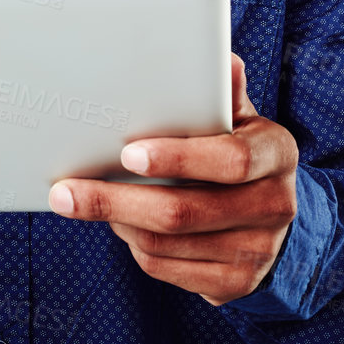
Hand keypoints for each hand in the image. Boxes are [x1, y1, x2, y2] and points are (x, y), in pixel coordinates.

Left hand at [47, 53, 298, 304]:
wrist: (276, 221)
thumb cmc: (242, 154)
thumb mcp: (240, 119)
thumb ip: (224, 94)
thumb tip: (223, 59)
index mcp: (277, 153)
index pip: (231, 160)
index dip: (178, 158)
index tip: (127, 153)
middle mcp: (275, 205)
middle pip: (186, 211)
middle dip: (116, 200)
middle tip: (66, 191)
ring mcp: (258, 251)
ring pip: (168, 243)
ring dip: (118, 221)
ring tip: (84, 200)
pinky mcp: (236, 284)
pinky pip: (167, 268)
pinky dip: (134, 246)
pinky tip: (120, 224)